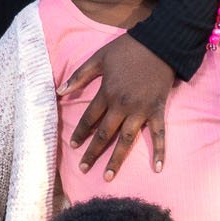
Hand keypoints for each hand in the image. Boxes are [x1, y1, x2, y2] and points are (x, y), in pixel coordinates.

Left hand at [62, 37, 175, 178]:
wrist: (160, 43)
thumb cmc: (127, 48)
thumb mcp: (99, 57)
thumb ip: (79, 75)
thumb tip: (60, 91)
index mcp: (107, 93)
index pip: (89, 118)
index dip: (80, 133)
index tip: (73, 146)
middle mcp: (123, 106)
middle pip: (105, 134)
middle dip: (93, 152)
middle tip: (83, 169)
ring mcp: (142, 110)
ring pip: (126, 140)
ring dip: (117, 159)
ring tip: (108, 176)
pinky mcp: (158, 110)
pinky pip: (159, 134)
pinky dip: (160, 151)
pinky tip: (157, 168)